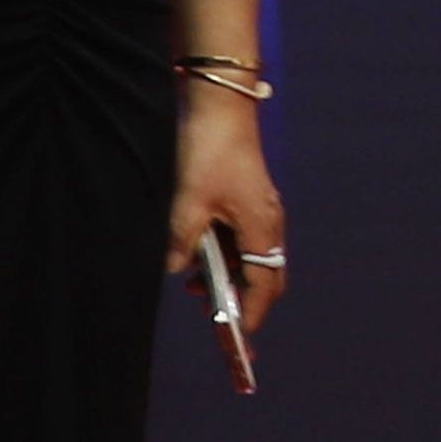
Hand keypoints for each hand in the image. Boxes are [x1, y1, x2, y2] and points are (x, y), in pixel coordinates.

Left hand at [166, 96, 284, 383]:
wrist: (218, 102)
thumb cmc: (207, 150)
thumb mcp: (186, 202)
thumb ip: (180, 242)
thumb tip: (172, 268)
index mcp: (261, 227)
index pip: (262, 285)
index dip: (249, 314)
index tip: (237, 339)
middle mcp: (267, 221)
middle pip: (262, 275)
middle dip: (241, 300)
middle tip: (216, 322)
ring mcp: (259, 208)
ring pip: (248, 257)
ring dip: (225, 275)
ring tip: (192, 288)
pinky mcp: (246, 196)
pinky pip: (238, 237)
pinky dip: (220, 253)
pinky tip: (192, 254)